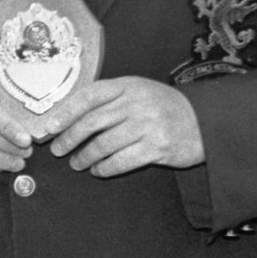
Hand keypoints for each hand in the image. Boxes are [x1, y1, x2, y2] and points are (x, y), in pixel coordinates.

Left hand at [48, 78, 204, 175]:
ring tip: (77, 163)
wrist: (206, 122)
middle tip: (57, 150)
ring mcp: (148, 126)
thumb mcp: (138, 92)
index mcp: (128, 86)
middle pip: (92, 122)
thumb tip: (68, 114)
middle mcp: (137, 103)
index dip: (66, 111)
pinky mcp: (158, 148)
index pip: (89, 96)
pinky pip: (121, 161)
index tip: (50, 126)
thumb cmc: (163, 107)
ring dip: (85, 157)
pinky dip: (105, 168)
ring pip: (104, 144)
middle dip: (69, 138)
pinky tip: (98, 171)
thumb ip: (109, 99)